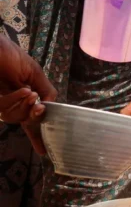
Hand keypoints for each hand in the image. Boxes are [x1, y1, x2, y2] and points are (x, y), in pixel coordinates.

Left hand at [0, 36, 56, 153]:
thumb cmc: (10, 55)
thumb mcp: (34, 72)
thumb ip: (46, 90)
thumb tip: (49, 107)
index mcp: (22, 96)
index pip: (30, 118)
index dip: (37, 135)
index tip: (43, 152)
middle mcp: (11, 102)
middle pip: (24, 120)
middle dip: (34, 116)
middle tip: (40, 107)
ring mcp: (0, 102)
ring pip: (14, 117)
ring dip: (25, 107)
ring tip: (30, 92)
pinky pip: (5, 109)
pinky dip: (16, 100)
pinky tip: (23, 90)